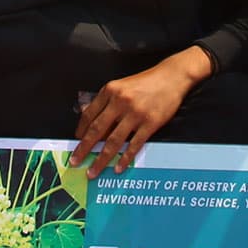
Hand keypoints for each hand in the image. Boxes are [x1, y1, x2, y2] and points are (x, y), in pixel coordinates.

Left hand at [71, 49, 205, 176]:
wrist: (172, 76)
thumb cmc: (146, 81)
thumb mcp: (121, 85)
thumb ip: (105, 100)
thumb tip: (87, 115)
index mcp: (110, 90)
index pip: (89, 114)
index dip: (80, 131)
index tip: (76, 143)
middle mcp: (120, 102)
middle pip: (97, 130)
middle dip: (84, 149)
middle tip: (75, 161)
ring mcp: (135, 113)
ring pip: (113, 141)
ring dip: (101, 159)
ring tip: (93, 171)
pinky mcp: (150, 123)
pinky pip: (134, 145)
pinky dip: (125, 158)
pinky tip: (118, 167)